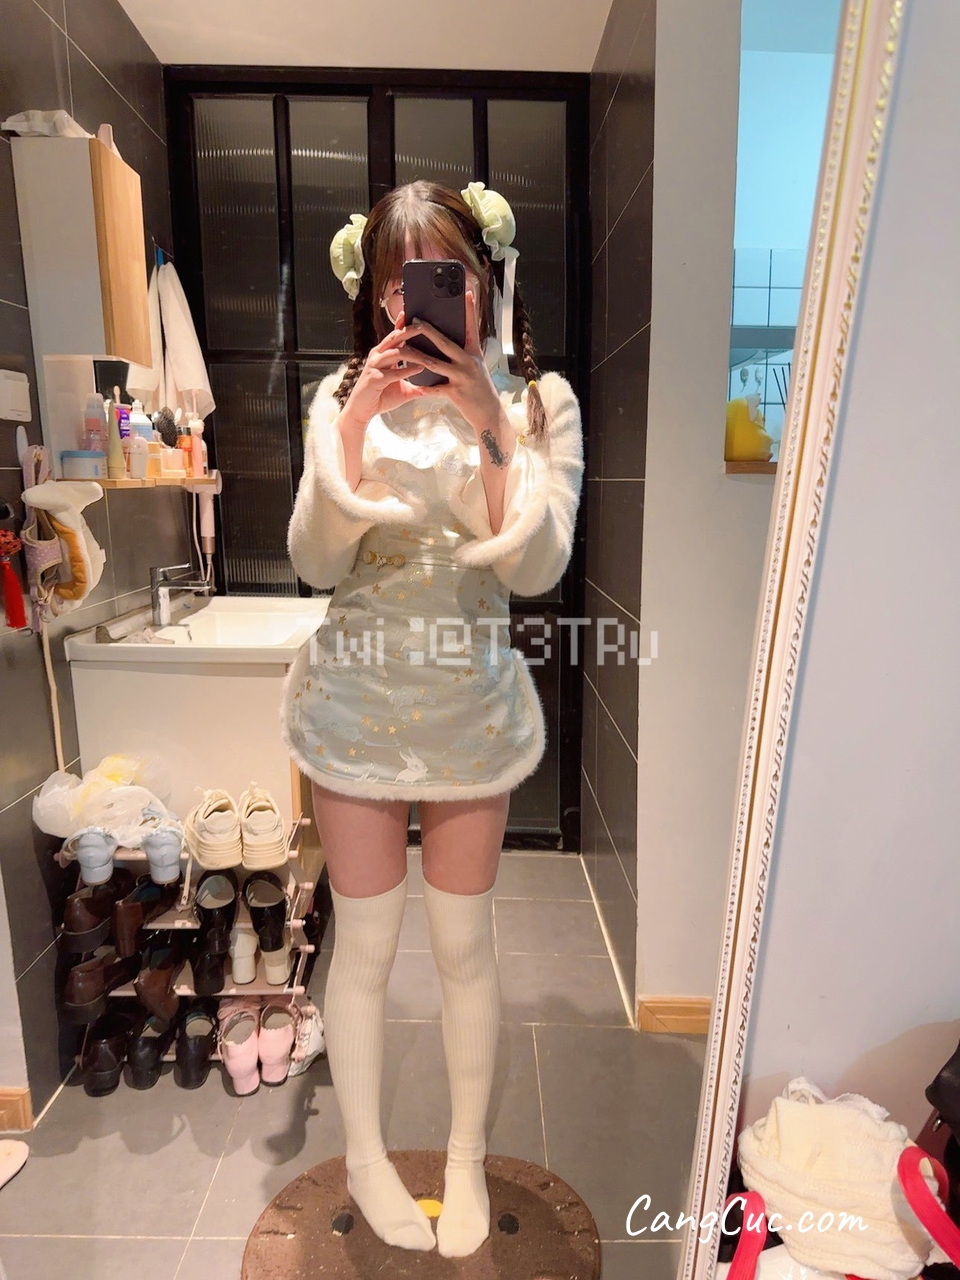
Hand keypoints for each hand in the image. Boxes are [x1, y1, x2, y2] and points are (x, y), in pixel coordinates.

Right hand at [340, 308, 426, 425]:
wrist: (363, 411)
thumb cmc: (381, 397)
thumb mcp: (403, 389)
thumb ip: (418, 385)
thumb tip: (435, 387)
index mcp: (384, 354)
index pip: (395, 335)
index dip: (403, 324)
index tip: (415, 315)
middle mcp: (378, 356)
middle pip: (395, 338)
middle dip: (410, 331)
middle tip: (425, 326)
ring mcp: (374, 366)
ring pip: (396, 353)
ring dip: (415, 354)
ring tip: (430, 357)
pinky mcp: (374, 379)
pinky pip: (392, 372)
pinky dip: (407, 370)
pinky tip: (419, 369)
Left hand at [395, 289, 504, 440]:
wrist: (489, 414)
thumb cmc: (480, 389)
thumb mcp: (476, 367)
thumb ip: (464, 354)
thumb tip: (448, 341)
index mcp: (474, 353)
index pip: (471, 327)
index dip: (469, 310)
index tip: (466, 292)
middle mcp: (469, 362)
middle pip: (445, 342)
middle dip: (428, 330)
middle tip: (415, 320)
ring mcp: (462, 377)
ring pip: (434, 363)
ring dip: (417, 356)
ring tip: (403, 349)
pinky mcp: (456, 393)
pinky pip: (434, 388)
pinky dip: (423, 386)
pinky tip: (412, 383)